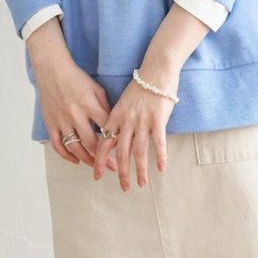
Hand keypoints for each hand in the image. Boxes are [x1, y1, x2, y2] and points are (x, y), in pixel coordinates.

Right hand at [29, 38, 116, 169]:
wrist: (52, 69)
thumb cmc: (77, 78)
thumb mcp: (96, 89)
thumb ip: (105, 107)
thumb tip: (115, 126)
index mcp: (89, 104)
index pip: (105, 128)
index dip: (115, 141)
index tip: (123, 150)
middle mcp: (74, 114)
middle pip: (91, 143)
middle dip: (104, 158)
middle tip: (114, 168)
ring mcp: (61, 120)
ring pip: (75, 148)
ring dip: (87, 160)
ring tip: (96, 166)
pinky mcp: (50, 123)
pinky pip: (58, 145)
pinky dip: (67, 156)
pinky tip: (76, 160)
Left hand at [91, 64, 180, 190]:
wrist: (156, 70)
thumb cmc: (140, 87)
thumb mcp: (122, 103)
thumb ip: (117, 121)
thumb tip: (112, 140)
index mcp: (115, 117)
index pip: (103, 143)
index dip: (99, 161)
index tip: (97, 175)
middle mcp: (126, 121)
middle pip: (121, 152)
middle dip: (121, 172)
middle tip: (124, 187)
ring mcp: (142, 121)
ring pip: (139, 151)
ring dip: (140, 170)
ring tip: (142, 184)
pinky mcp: (158, 120)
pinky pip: (159, 142)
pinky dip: (160, 156)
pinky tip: (161, 169)